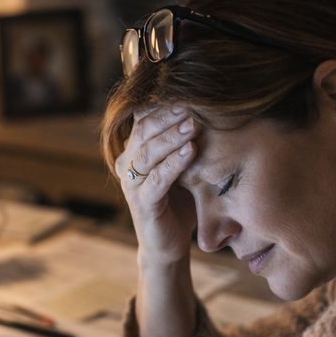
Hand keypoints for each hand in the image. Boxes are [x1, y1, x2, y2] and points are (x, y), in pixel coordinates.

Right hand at [115, 105, 199, 267]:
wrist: (168, 243)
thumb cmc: (178, 202)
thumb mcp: (181, 166)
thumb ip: (184, 142)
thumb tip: (207, 108)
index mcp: (134, 151)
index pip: (143, 120)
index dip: (163, 106)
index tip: (189, 93)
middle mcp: (127, 165)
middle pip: (143, 132)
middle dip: (168, 117)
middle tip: (192, 104)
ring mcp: (132, 185)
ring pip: (147, 154)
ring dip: (171, 137)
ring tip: (193, 125)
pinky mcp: (142, 204)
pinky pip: (156, 180)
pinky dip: (173, 164)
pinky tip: (190, 151)